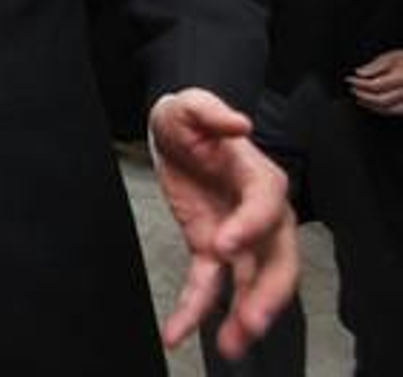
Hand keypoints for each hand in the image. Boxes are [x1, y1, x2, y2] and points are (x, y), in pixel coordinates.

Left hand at [148, 89, 297, 359]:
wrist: (173, 131)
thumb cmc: (188, 117)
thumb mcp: (192, 104)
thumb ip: (211, 111)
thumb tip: (238, 124)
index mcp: (258, 176)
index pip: (266, 205)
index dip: (250, 226)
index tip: (223, 245)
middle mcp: (258, 212)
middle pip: (276, 257)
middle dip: (267, 291)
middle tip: (251, 319)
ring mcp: (236, 235)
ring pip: (250, 281)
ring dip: (243, 315)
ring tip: (230, 346)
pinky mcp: (209, 247)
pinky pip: (207, 283)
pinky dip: (196, 309)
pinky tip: (178, 332)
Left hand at [348, 48, 402, 115]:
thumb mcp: (393, 56)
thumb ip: (377, 65)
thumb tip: (359, 73)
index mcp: (402, 78)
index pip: (377, 85)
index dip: (360, 83)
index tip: (349, 80)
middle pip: (382, 100)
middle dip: (363, 96)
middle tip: (351, 90)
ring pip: (388, 110)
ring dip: (370, 105)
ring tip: (358, 98)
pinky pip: (395, 112)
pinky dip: (380, 110)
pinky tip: (370, 104)